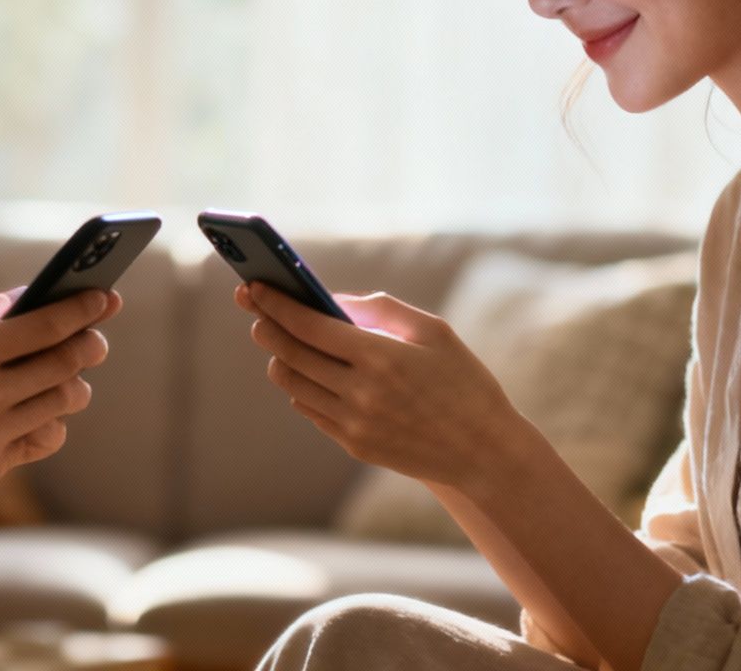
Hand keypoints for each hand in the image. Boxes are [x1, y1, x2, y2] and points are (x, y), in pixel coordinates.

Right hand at [0, 285, 121, 528]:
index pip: (46, 326)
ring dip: (73, 383)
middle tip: (94, 334)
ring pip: (61, 405)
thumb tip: (7, 300)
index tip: (105, 296)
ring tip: (66, 371)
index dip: (83, 308)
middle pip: (65, 365)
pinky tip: (38, 409)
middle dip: (88, 343)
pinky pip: (41, 441)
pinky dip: (50, 422)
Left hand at [235, 281, 511, 491]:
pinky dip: (302, 388)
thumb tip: (334, 300)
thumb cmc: (464, 382)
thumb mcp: (434, 332)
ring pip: (294, 385)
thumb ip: (382, 309)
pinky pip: (311, 410)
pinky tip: (307, 375)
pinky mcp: (355, 445)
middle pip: (291, 354)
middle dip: (267, 326)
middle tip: (256, 311)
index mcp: (380, 356)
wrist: (484, 453)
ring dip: (280, 359)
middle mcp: (361, 392)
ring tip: (280, 343)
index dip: (277, 304)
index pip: (308, 325)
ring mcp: (354, 423)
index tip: (256, 288)